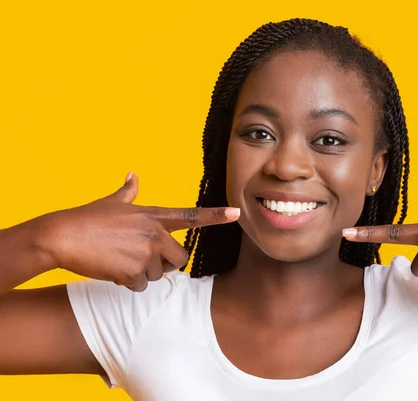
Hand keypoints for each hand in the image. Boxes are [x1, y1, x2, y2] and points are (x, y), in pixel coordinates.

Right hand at [41, 172, 239, 290]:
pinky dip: (129, 282)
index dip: (215, 215)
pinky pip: (141, 286)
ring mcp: (145, 254)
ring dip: (143, 273)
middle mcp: (154, 234)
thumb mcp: (112, 202)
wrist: (62, 236)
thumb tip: (132, 174)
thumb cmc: (87, 218)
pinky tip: (113, 269)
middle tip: (144, 257)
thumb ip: (128, 191)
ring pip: (158, 275)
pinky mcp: (133, 272)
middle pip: (180, 259)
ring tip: (120, 259)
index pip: (191, 217)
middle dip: (166, 263)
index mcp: (153, 216)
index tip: (236, 213)